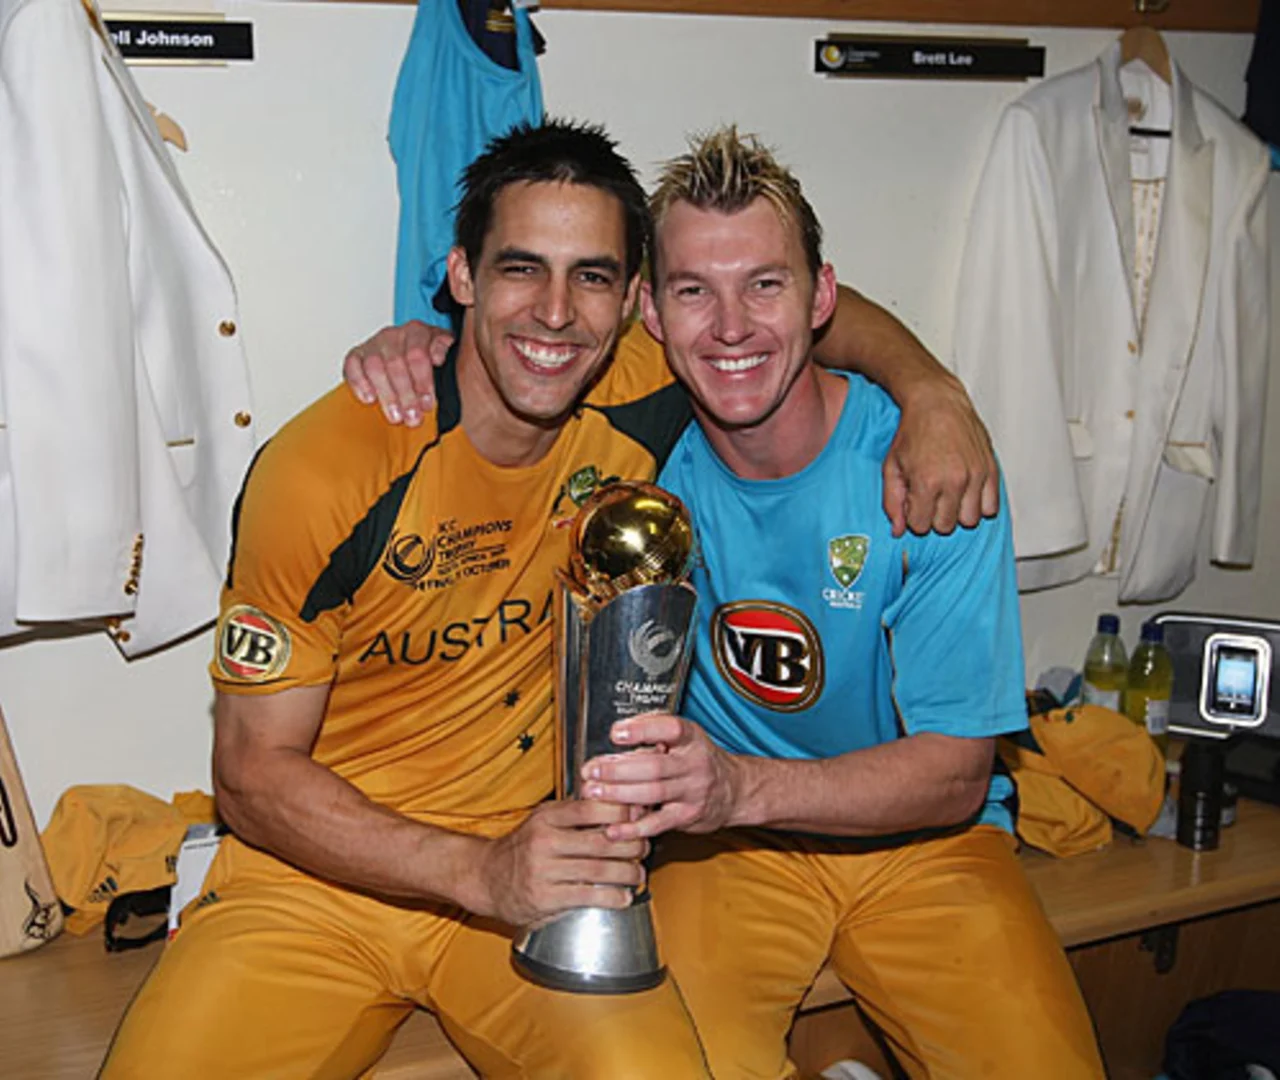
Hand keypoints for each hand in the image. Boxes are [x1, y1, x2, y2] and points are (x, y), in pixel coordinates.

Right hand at [342, 320, 453, 426]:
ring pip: (375, 367)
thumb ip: (445, 357)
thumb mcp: (445, 358)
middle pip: (396, 363)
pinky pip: (352, 366)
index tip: (428, 403)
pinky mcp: (357, 355)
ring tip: (395, 416)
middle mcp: (394, 335)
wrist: (411, 356)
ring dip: (386, 395)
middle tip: (413, 417)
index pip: (418, 354)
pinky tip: (369, 398)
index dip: (423, 381)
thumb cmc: (429, 361)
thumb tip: (439, 358)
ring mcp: (374, 344)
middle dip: (406, 394)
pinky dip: (359, 383)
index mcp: (418, 332)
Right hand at [464, 799, 648, 927]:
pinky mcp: (545, 898)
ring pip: (600, 870)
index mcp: (547, 817)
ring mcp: (544, 871)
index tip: (640, 818)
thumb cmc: (524, 847)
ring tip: (638, 874)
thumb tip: (624, 804)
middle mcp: (544, 841)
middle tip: (644, 848)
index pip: (592, 807)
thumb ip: (577, 813)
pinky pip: (588, 897)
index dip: (622, 812)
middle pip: (602, 841)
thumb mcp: (544, 820)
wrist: (486, 878)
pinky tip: (624, 896)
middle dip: (632, 845)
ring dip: (628, 873)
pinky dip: (613, 897)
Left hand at [582, 714, 743, 839]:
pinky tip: (613, 828)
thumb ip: (653, 733)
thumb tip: (618, 733)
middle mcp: (694, 763)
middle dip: (617, 769)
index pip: (670, 729)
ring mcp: (693, 792)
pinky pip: (658, 824)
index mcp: (691, 738)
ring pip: (653, 793)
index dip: (642, 729)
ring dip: (618, 794)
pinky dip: (633, 828)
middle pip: (654, 766)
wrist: (734, 790)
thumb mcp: (683, 738)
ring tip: (593, 792)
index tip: (616, 733)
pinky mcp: (688, 816)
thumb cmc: (697, 760)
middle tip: (591, 770)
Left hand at [883, 372, 998, 535]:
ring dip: (957, 513)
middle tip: (929, 496)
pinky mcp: (990, 470)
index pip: (920, 526)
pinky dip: (978, 505)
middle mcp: (954, 481)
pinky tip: (965, 492)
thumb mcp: (891, 467)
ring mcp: (975, 475)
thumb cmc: (912, 432)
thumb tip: (898, 531)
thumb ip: (892, 502)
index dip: (913, 516)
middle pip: (945, 526)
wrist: (936, 402)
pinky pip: (991, 507)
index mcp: (927, 481)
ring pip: (970, 520)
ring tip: (947, 494)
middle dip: (934, 515)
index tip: (913, 501)